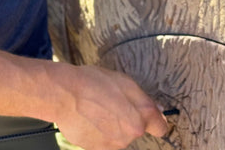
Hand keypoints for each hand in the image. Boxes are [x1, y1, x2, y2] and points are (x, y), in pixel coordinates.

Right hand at [49, 63, 167, 149]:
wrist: (64, 95)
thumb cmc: (93, 83)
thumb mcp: (124, 81)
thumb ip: (144, 98)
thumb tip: (158, 110)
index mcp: (140, 118)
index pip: (160, 127)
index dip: (155, 119)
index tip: (149, 115)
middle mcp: (128, 136)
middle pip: (135, 129)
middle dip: (128, 118)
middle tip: (112, 102)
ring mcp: (111, 145)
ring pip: (118, 135)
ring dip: (112, 125)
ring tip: (96, 108)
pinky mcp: (95, 149)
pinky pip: (102, 140)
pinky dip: (97, 131)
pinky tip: (88, 117)